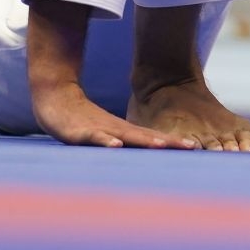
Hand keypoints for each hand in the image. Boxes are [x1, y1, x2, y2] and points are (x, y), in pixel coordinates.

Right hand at [33, 82, 197, 149]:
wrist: (55, 96)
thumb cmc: (81, 118)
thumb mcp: (105, 132)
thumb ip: (123, 141)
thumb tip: (142, 152)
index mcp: (122, 130)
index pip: (151, 138)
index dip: (172, 143)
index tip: (194, 147)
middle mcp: (114, 128)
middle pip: (145, 136)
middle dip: (167, 142)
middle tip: (190, 147)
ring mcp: (97, 128)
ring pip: (124, 135)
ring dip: (143, 140)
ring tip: (161, 145)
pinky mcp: (78, 131)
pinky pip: (93, 137)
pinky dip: (105, 140)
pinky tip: (116, 145)